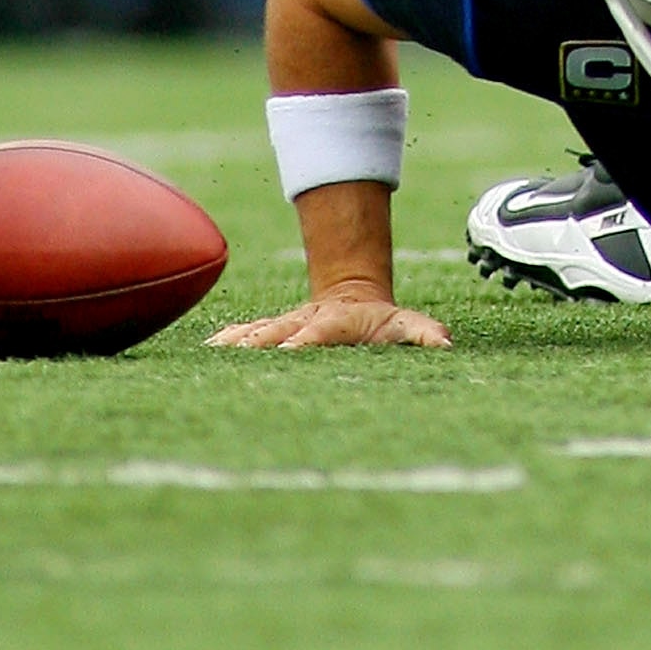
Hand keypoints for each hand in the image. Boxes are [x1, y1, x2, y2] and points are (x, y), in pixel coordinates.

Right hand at [209, 283, 450, 350]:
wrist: (353, 294)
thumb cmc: (381, 321)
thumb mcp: (406, 324)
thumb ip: (424, 333)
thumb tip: (448, 344)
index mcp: (336, 322)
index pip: (319, 333)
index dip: (306, 341)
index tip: (293, 350)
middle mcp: (305, 321)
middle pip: (279, 330)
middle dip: (261, 342)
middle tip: (241, 355)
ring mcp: (285, 323)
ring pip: (256, 330)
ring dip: (236, 342)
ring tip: (211, 353)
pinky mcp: (270, 330)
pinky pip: (244, 334)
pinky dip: (224, 342)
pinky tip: (203, 353)